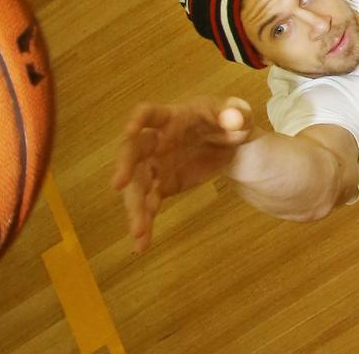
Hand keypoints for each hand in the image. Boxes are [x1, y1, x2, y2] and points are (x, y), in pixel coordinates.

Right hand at [111, 96, 253, 251]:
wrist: (234, 146)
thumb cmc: (231, 122)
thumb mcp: (240, 115)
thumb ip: (238, 114)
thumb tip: (233, 119)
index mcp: (173, 117)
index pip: (149, 113)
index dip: (138, 120)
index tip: (130, 131)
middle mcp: (157, 140)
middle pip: (133, 151)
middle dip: (125, 166)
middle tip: (118, 185)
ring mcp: (157, 164)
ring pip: (138, 184)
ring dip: (134, 206)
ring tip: (137, 231)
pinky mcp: (163, 185)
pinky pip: (149, 203)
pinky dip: (145, 222)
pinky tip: (141, 245)